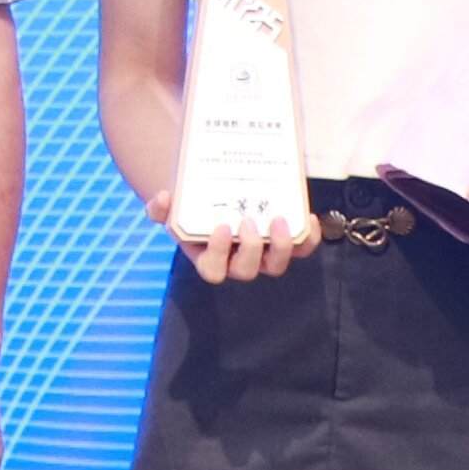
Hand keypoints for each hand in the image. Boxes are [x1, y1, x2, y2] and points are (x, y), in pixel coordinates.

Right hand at [172, 199, 318, 284]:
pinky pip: (301, 250)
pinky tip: (308, 217)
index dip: (218, 254)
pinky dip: (308, 238)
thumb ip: (160, 207)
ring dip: (282, 246)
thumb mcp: (173, 209)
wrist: (216, 201)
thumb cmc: (192, 210)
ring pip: (276, 265)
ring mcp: (263, 256)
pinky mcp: (285, 245)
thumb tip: (162, 199)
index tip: (222, 227)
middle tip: (249, 221)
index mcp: (209, 259)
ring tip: (281, 220)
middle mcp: (237, 263)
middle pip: (247, 270)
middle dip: (251, 248)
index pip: (213, 271)